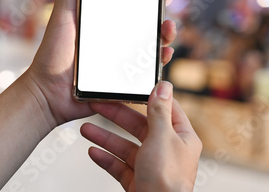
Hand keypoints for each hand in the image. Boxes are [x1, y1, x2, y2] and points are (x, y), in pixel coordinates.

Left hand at [23, 0, 183, 126]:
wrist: (48, 92)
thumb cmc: (53, 53)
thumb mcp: (63, 17)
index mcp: (108, 15)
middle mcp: (122, 32)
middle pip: (151, 10)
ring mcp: (127, 53)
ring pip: (156, 38)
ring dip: (168, 29)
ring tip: (168, 25)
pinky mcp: (129, 74)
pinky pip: (150, 66)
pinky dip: (160, 58)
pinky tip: (164, 52)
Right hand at [81, 81, 201, 191]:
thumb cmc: (167, 179)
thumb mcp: (162, 137)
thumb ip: (159, 111)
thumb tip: (164, 86)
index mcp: (182, 137)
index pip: (166, 109)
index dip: (148, 97)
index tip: (131, 87)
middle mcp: (169, 151)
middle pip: (141, 127)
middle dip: (118, 117)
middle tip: (98, 105)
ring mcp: (153, 168)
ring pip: (127, 147)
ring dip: (106, 138)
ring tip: (86, 129)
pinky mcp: (139, 182)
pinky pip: (121, 166)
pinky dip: (107, 159)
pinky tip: (93, 152)